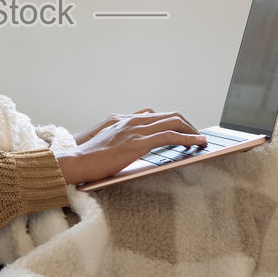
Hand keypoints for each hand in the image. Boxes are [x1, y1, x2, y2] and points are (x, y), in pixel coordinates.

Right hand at [57, 109, 204, 185]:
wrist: (75, 161)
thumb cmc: (88, 157)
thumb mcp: (106, 141)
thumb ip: (121, 138)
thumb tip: (136, 144)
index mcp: (125, 119)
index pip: (157, 116)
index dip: (174, 122)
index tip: (184, 131)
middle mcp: (132, 120)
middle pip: (169, 115)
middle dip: (187, 125)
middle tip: (197, 136)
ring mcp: (135, 129)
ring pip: (173, 122)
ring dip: (191, 130)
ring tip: (201, 140)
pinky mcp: (138, 142)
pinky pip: (170, 135)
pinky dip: (187, 138)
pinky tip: (197, 143)